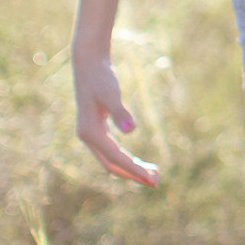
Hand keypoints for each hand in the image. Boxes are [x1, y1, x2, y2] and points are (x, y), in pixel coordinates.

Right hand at [73, 45, 160, 186]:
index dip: (134, 169)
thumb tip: (130, 130)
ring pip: (111, 160)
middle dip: (134, 174)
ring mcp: (91, 134)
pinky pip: (111, 151)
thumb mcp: (111, 93)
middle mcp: (87, 137)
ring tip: (153, 173)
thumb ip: (120, 112)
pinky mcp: (96, 129)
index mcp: (90, 132)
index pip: (116, 158)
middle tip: (157, 182)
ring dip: (131, 169)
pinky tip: (139, 161)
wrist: (89, 62)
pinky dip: (126, 159)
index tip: (152, 179)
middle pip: (112, 165)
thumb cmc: (101, 76)